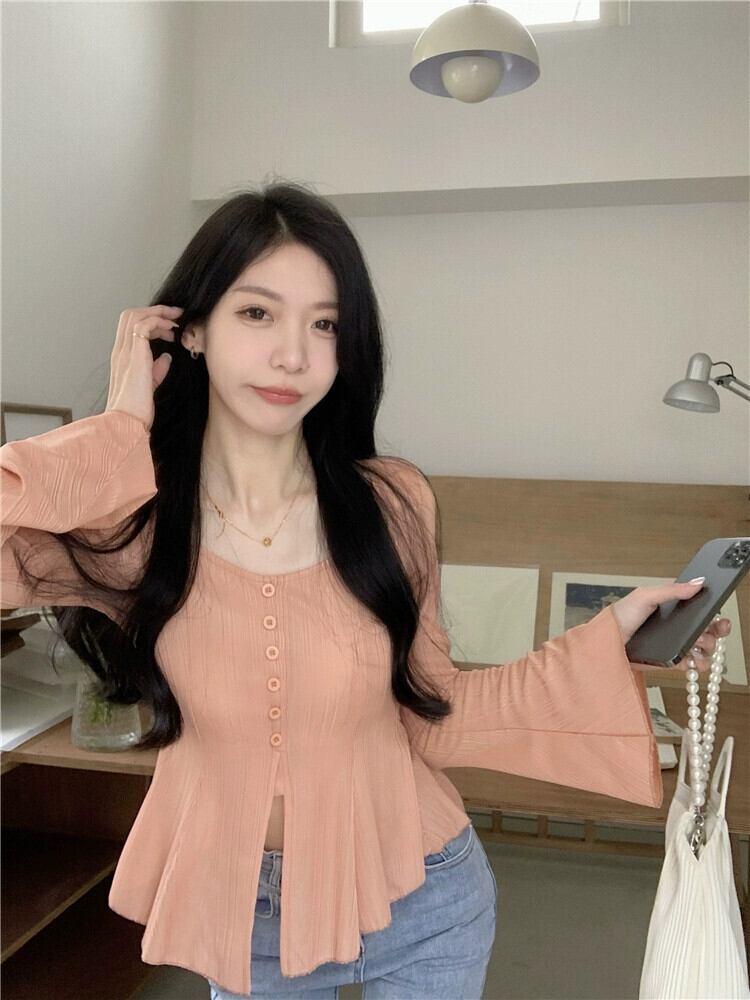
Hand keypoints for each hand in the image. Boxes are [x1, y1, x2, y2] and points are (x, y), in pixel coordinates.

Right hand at [105, 305, 183, 430]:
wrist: (127, 421)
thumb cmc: (137, 409)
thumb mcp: (149, 384)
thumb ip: (156, 369)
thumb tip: (166, 357)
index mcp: (122, 356)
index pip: (131, 325)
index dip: (152, 320)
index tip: (171, 326)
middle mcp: (120, 350)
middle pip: (131, 314)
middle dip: (155, 310)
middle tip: (176, 315)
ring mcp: (124, 351)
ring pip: (135, 315)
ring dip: (158, 313)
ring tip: (176, 321)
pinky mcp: (133, 355)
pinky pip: (143, 326)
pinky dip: (158, 322)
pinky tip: (171, 331)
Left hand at [609, 581, 731, 673]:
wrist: (605, 643)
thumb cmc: (619, 616)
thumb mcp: (644, 596)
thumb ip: (671, 590)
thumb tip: (697, 583)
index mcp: (671, 607)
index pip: (699, 609)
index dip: (712, 613)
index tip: (719, 616)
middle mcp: (675, 626)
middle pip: (706, 629)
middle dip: (714, 631)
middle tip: (710, 633)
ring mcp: (674, 644)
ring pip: (702, 647)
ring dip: (706, 648)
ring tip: (698, 646)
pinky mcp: (669, 661)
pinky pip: (690, 664)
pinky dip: (696, 664)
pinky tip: (692, 660)